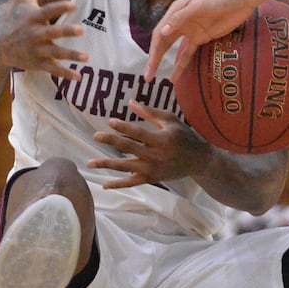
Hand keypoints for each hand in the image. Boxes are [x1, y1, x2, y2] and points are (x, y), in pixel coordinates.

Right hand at [0, 0, 86, 78]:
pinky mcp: (37, 63)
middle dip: (66, 32)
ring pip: (55, 53)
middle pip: (53, 33)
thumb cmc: (12, 17)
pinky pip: (53, 69)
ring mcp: (36, 50)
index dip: (60, 7)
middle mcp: (35, 34)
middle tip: (81, 30)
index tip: (73, 5)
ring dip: (71, 55)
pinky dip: (65, 74)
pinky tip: (79, 77)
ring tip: (86, 57)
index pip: (48, 10)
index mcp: (33, 17)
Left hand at [87, 101, 211, 188]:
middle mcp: (156, 155)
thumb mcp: (170, 120)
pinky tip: (104, 184)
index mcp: (161, 139)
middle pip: (129, 148)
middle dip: (112, 141)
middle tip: (96, 136)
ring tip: (90, 163)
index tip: (110, 121)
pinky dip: (118, 184)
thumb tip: (130, 103)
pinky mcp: (152, 179)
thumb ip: (150, 113)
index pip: (138, 132)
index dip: (124, 127)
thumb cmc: (184, 136)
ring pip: (126, 167)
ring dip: (107, 164)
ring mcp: (152, 169)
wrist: (198, 160)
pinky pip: (132, 183)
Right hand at [147, 0, 257, 80]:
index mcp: (176, 11)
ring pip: (172, 50)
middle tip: (148, 76)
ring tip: (155, 78)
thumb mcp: (198, 7)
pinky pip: (188, 54)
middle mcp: (180, 21)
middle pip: (163, 42)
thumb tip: (162, 33)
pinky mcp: (201, 38)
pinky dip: (181, 65)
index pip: (160, 33)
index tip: (150, 63)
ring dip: (164, 62)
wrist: (240, 1)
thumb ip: (180, 19)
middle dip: (154, 58)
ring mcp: (190, 31)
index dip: (154, 49)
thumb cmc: (219, 0)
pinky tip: (175, 77)